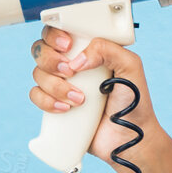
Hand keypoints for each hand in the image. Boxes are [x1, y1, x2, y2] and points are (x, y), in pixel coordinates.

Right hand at [29, 24, 171, 171]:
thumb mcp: (131, 67)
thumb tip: (78, 59)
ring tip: (80, 99)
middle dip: (51, 60)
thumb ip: (109, 50)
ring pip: (38, 73)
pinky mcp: (55, 106)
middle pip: (41, 50)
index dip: (56, 34)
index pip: (60, 32)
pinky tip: (66, 109)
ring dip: (55, 86)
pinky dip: (46, 101)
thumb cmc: (135, 103)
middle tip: (70, 72)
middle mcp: (72, 65)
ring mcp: (62, 86)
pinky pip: (36, 96)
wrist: (128, 140)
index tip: (67, 45)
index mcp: (88, 50)